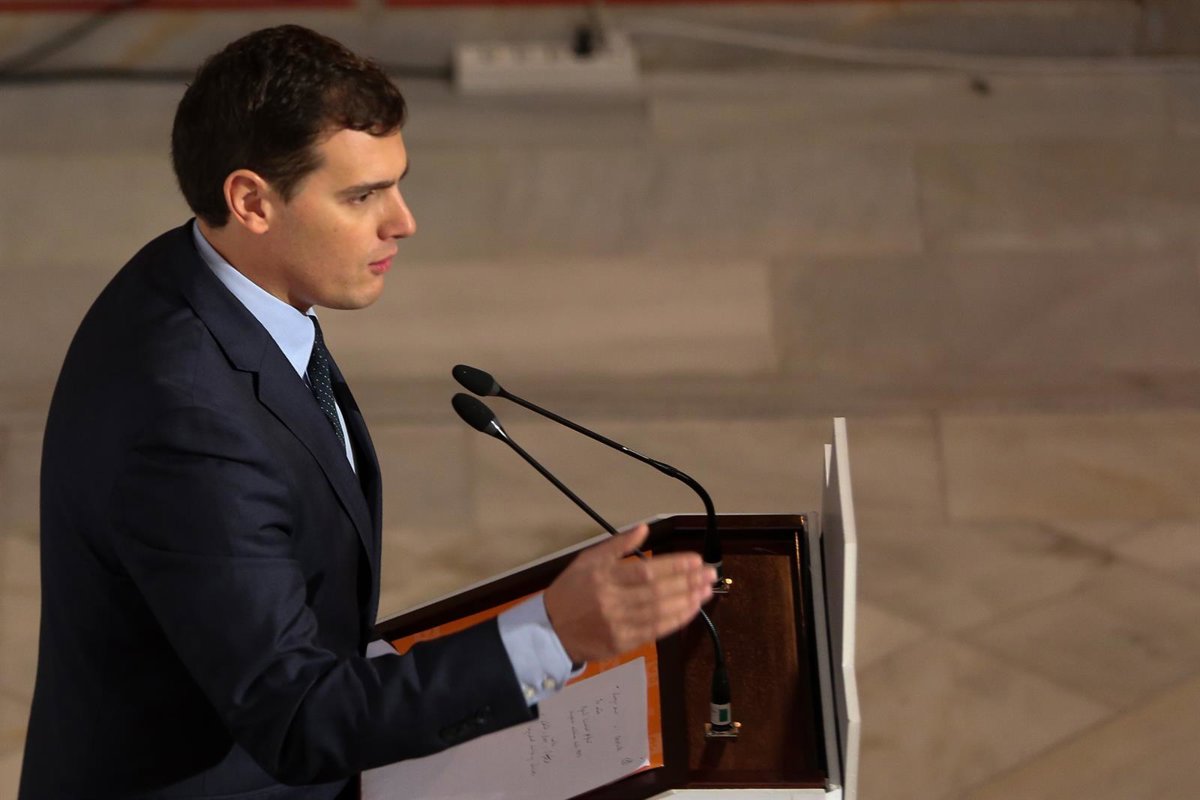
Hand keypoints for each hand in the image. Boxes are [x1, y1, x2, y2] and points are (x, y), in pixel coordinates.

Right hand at [543, 524, 716, 663]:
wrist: (550, 631)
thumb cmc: (570, 591)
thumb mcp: (587, 560)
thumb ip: (617, 545)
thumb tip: (644, 528)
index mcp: (603, 577)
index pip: (646, 571)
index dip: (674, 566)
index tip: (695, 560)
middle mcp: (612, 601)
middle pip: (658, 592)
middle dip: (688, 582)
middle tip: (710, 573)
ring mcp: (618, 625)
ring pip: (660, 613)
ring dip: (687, 601)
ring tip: (706, 591)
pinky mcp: (623, 643)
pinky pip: (655, 631)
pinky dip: (676, 620)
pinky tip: (690, 610)